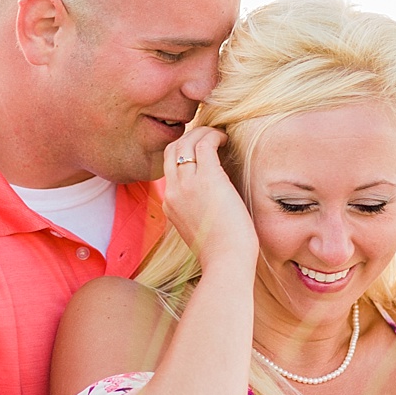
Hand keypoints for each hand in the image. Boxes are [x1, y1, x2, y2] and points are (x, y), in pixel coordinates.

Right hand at [163, 128, 255, 271]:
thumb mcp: (198, 230)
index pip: (169, 168)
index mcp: (170, 204)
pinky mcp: (207, 179)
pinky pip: (205, 144)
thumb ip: (197, 212)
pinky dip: (214, 136)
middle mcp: (173, 191)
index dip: (184, 152)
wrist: (225, 262)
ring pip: (186, 142)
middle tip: (209, 136)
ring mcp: (187, 184)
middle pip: (172, 150)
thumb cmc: (221, 251)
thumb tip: (213, 198)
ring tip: (219, 135)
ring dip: (202, 132)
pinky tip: (226, 139)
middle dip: (189, 136)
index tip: (201, 149)